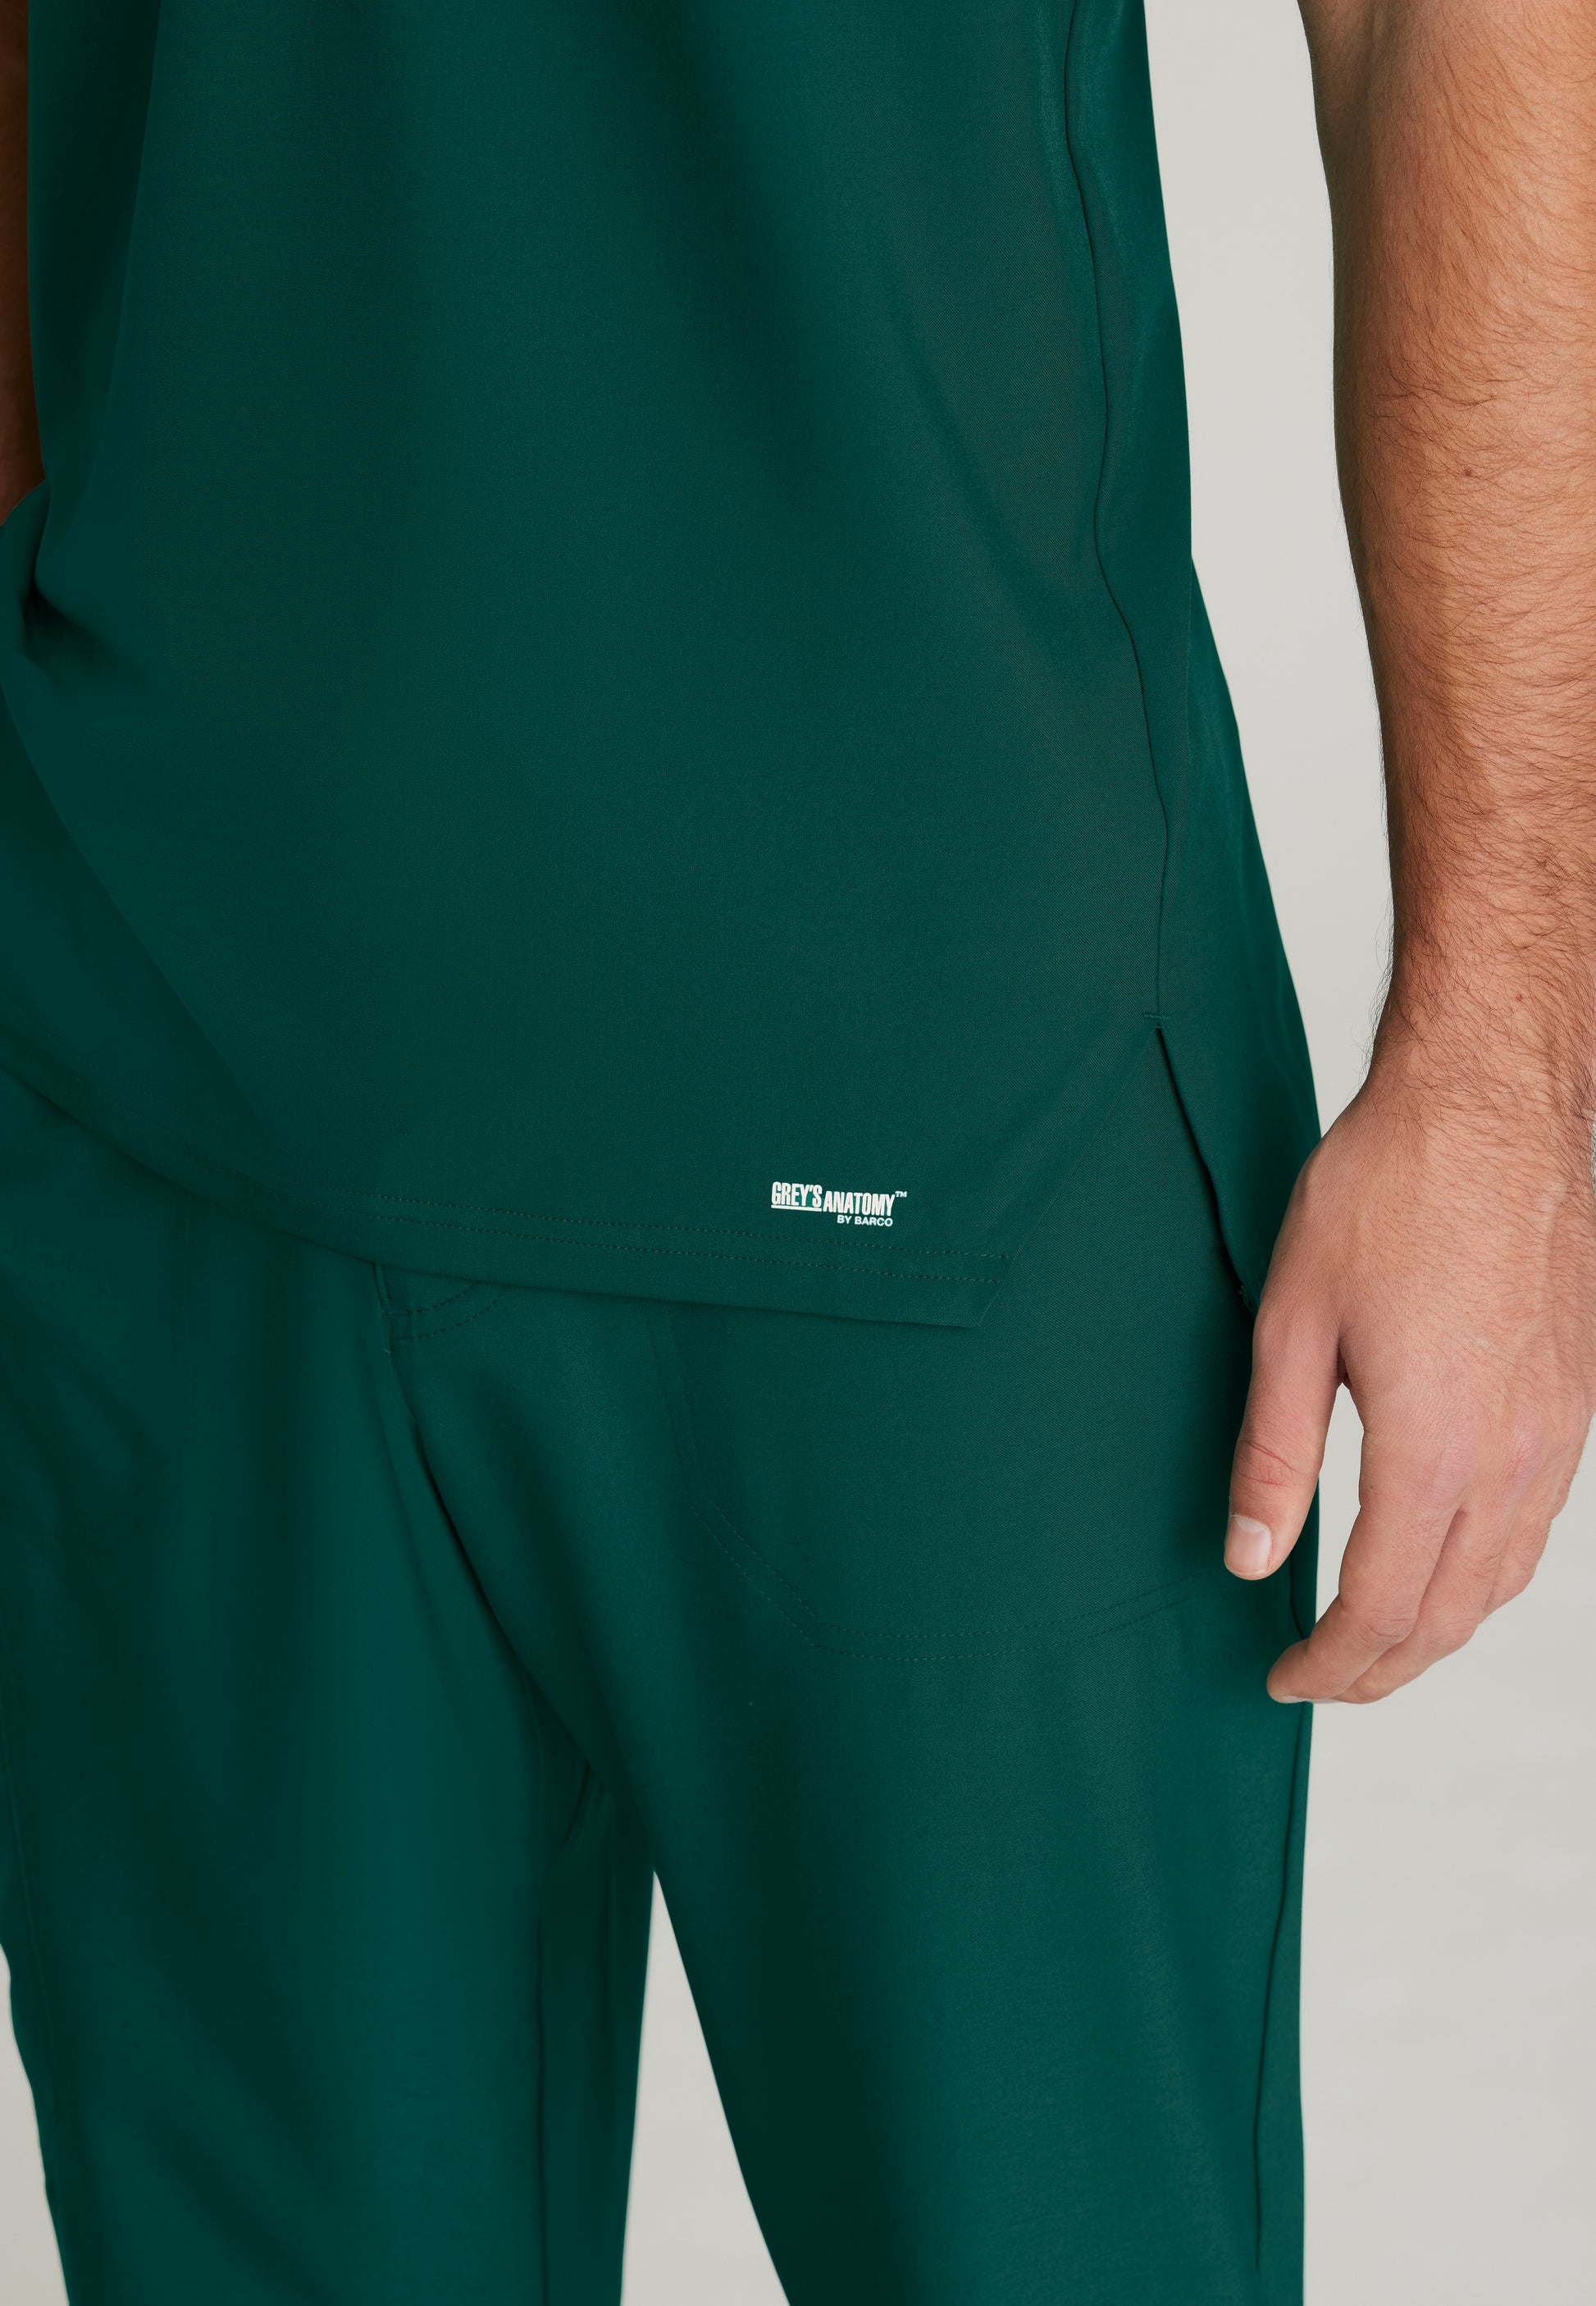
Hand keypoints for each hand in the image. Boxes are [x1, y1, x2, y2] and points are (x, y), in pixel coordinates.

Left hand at [1224, 1033, 1595, 1702]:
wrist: (1492, 1104)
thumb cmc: (1389, 1189)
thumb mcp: (1292, 1321)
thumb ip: (1271, 1453)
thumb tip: (1252, 1558)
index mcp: (1434, 1447)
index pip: (1380, 1606)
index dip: (1329, 1662)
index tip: (1283, 1677)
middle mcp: (1513, 1455)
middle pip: (1449, 1614)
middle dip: (1382, 1668)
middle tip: (1322, 1680)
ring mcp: (1559, 1430)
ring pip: (1503, 1578)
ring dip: (1438, 1627)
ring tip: (1376, 1640)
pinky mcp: (1580, 1398)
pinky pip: (1540, 1524)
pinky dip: (1486, 1571)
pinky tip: (1445, 1560)